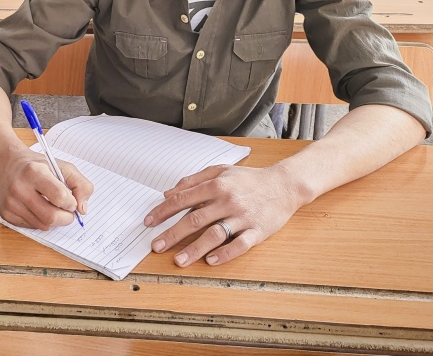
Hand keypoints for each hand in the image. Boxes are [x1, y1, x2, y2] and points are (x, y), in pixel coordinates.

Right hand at [0, 147, 92, 229]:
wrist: (8, 164)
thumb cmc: (37, 165)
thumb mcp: (62, 166)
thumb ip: (80, 184)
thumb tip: (82, 208)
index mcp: (34, 172)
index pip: (59, 196)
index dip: (71, 203)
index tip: (72, 201)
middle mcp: (19, 188)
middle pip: (51, 216)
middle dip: (66, 218)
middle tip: (68, 211)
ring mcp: (11, 203)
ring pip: (43, 225)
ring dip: (54, 220)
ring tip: (53, 207)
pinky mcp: (6, 214)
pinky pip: (33, 227)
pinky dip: (41, 221)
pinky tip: (38, 208)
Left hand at [145, 164, 301, 266]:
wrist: (284, 185)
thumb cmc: (249, 179)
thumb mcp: (221, 171)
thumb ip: (194, 180)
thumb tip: (169, 193)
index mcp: (216, 185)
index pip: (183, 199)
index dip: (163, 211)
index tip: (149, 222)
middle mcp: (228, 201)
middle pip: (195, 220)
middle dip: (172, 234)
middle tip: (156, 246)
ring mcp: (243, 217)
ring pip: (215, 234)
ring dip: (195, 249)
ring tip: (179, 260)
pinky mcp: (257, 231)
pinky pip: (239, 245)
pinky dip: (225, 254)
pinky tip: (210, 261)